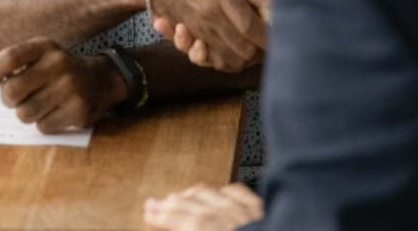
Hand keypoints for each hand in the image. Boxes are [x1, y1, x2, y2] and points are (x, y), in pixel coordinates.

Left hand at [0, 37, 123, 132]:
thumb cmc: (58, 69)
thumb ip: (8, 55)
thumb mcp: (38, 55)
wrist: (100, 80)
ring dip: (26, 113)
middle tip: (15, 98)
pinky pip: (43, 127)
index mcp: (44, 47)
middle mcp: (58, 64)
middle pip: (12, 91)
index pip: (9, 57)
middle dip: (8, 100)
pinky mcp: (78, 110)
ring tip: (39, 104)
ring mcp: (69, 87)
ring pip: (25, 113)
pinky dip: (44, 123)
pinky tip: (55, 111)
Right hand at [143, 182, 263, 230]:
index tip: (149, 213)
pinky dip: (228, 191)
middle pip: (199, 207)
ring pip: (219, 196)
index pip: (189, 222)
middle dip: (173, 204)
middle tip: (154, 203)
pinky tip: (221, 191)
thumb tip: (180, 227)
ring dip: (195, 194)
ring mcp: (253, 219)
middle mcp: (237, 225)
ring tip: (179, 195)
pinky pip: (244, 196)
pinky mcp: (268, 216)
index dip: (166, 216)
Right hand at [149, 0, 267, 72]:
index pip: (191, 9)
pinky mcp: (237, 56)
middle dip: (174, 28)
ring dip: (181, 41)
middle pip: (190, 30)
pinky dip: (196, 53)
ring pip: (196, 47)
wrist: (284, 2)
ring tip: (178, 29)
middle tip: (160, 19)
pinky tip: (191, 41)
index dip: (173, 11)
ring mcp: (231, 39)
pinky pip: (209, 60)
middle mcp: (226, 20)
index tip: (159, 11)